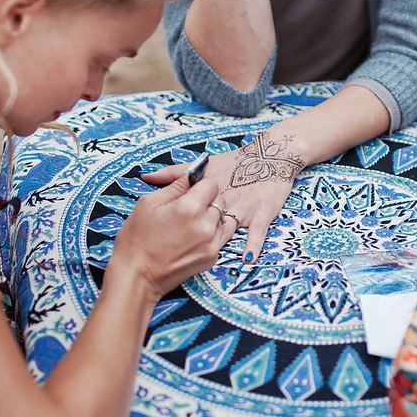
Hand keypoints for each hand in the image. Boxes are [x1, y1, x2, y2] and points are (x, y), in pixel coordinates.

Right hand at [114, 167, 238, 300]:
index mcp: (190, 207)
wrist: (137, 276)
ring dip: (210, 217)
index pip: (211, 184)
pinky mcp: (212, 258)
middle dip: (207, 200)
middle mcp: (206, 225)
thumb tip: (190, 176)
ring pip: (222, 219)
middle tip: (187, 208)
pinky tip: (191, 238)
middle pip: (220, 201)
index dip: (199, 184)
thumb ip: (174, 186)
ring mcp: (212, 243)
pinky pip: (219, 237)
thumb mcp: (148, 203)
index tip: (189, 190)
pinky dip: (210, 234)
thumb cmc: (137, 238)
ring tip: (189, 225)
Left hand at [143, 131, 304, 263]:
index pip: (187, 205)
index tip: (164, 231)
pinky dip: (252, 246)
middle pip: (206, 221)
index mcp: (209, 189)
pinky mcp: (262, 214)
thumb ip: (175, 173)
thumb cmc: (235, 163)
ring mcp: (244, 208)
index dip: (175, 219)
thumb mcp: (206, 166)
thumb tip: (146, 176)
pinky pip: (257, 233)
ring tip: (201, 256)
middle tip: (179, 249)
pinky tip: (246, 260)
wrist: (270, 156)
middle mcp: (226, 199)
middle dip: (194, 235)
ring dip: (216, 242)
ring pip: (228, 228)